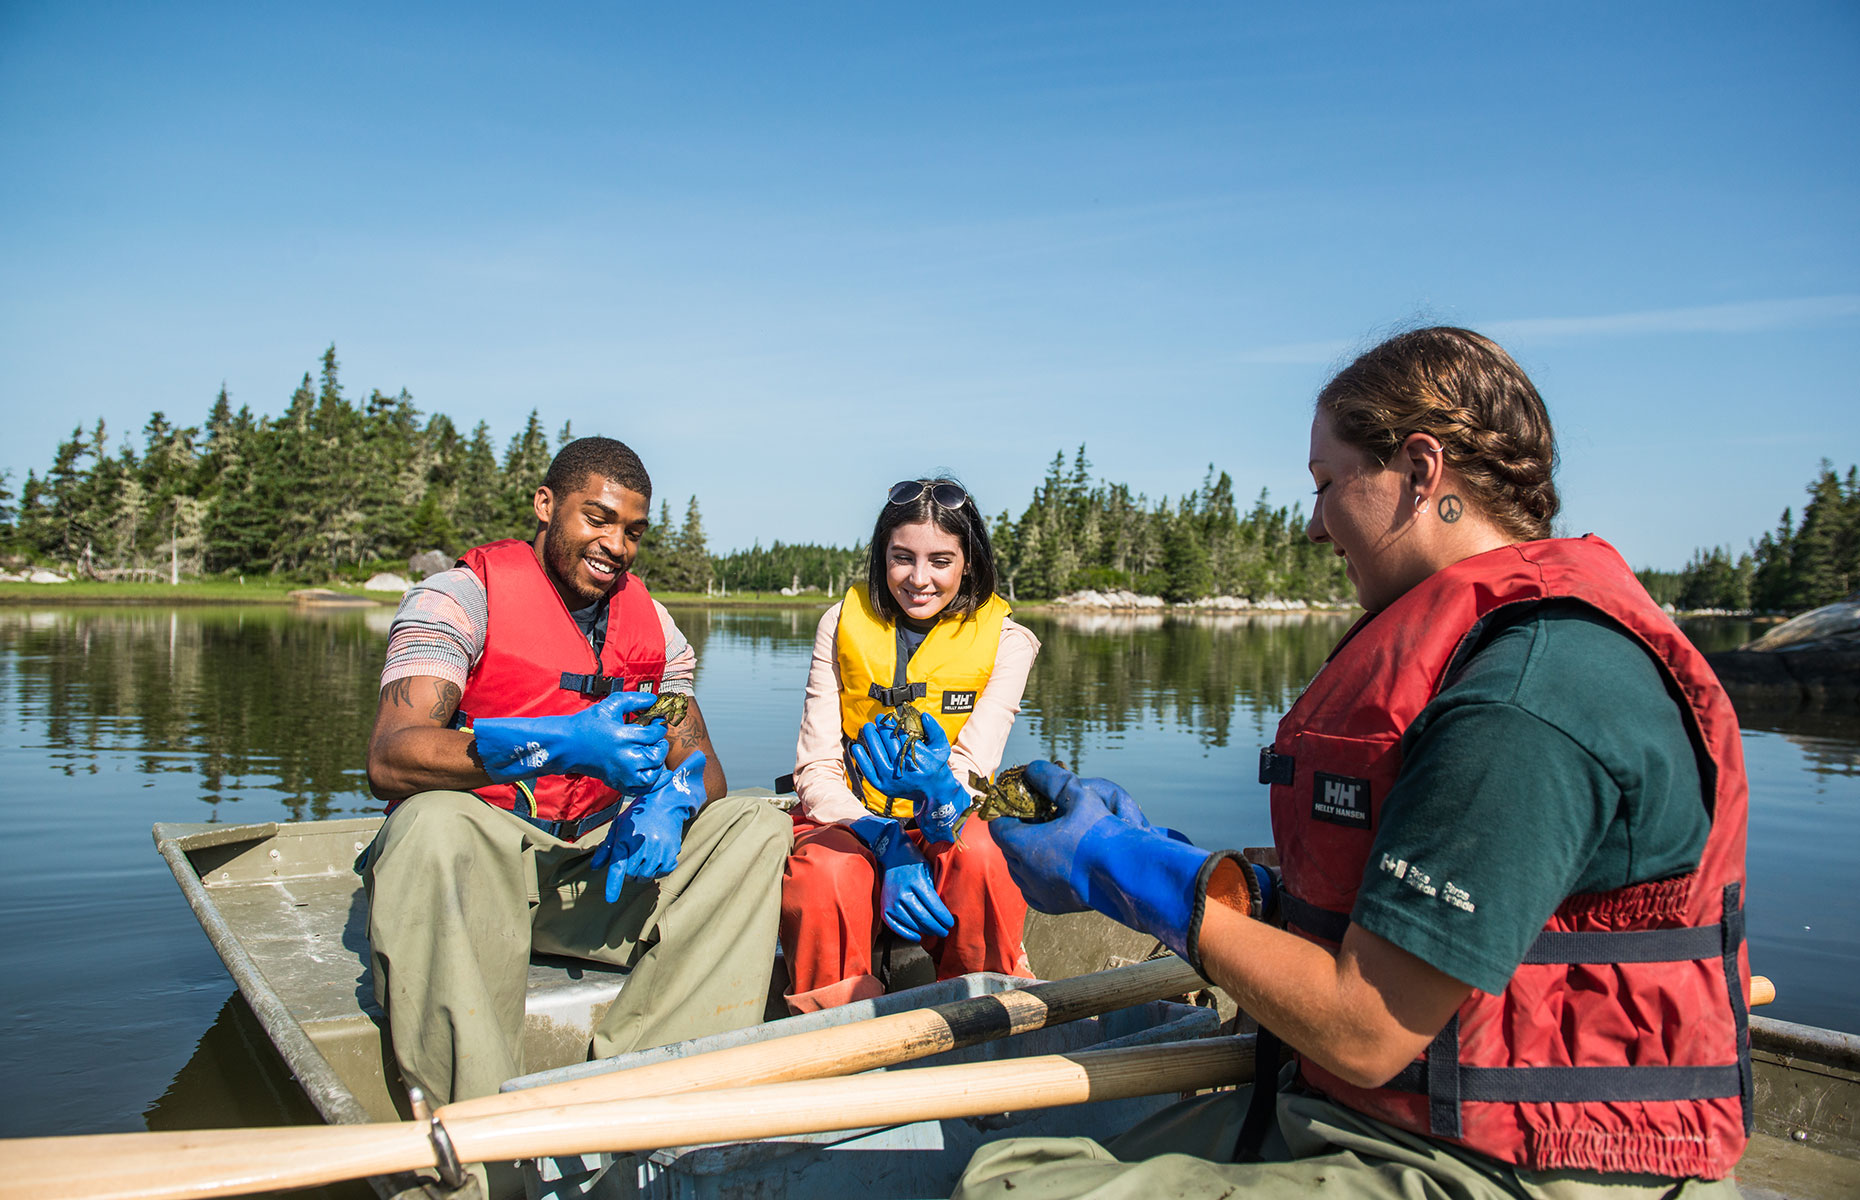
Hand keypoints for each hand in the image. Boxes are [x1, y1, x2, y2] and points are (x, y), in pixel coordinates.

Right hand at [472, 691, 668, 794]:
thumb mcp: (609, 705)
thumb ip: (633, 699)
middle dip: (661, 746)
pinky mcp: (617, 782)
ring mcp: (621, 773)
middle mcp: (625, 758)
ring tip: (655, 755)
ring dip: (658, 765)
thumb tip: (653, 699)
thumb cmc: (587, 724)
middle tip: (658, 740)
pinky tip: (654, 773)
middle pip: (656, 756)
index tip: (658, 723)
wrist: (567, 745)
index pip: (654, 734)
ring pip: (652, 775)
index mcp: (624, 737)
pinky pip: (641, 789)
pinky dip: (652, 783)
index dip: (660, 727)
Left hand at [590, 751, 705, 900]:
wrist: (664, 803)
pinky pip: (662, 872)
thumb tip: (595, 866)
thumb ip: (606, 848)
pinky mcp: (671, 853)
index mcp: (626, 840)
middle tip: (631, 861)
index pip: (618, 867)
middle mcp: (642, 847)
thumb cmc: (638, 816)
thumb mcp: (618, 827)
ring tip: (642, 860)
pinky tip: (655, 860)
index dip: (614, 885)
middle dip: (628, 873)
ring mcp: (658, 851)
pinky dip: (657, 871)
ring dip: (642, 874)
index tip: (610, 899)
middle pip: (631, 875)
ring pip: (646, 876)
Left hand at [849, 716, 969, 844]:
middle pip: (889, 743)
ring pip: (877, 754)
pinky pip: (868, 771)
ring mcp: (892, 780)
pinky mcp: (883, 787)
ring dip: (871, 738)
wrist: (932, 791)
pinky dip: (861, 759)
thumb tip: (924, 715)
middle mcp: (905, 771)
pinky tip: (856, 747)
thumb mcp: (941, 747)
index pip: (903, 737)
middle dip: (882, 728)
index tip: (891, 716)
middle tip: (878, 718)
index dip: (895, 724)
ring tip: (868, 727)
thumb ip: (935, 730)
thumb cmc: (935, 766)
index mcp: (920, 760)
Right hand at [850, 816, 955, 940]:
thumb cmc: (913, 862)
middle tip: (944, 931)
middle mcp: (903, 893)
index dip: (944, 918)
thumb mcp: (928, 871)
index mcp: (917, 883)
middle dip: (937, 927)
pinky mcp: (884, 907)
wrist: (892, 855)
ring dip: (925, 931)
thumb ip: (934, 890)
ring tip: (933, 932)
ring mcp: (892, 901)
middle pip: (924, 918)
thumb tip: (943, 911)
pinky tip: (917, 936)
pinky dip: (907, 934)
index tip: (950, 923)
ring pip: (912, 923)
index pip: (934, 907)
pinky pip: (896, 926)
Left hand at [991, 761, 1216, 959]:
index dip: (1007, 814)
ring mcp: (1038, 892)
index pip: (998, 827)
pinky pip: (1032, 890)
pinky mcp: (1052, 906)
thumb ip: (1052, 779)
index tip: (1020, 806)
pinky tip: (1052, 864)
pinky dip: (1036, 876)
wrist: (1127, 874)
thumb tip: (1032, 768)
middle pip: (1008, 848)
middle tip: (1036, 819)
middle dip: (1018, 833)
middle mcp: (1025, 872)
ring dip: (1026, 855)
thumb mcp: (1079, 795)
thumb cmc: (1102, 834)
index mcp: (1024, 846)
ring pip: (1018, 870)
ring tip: (1046, 840)